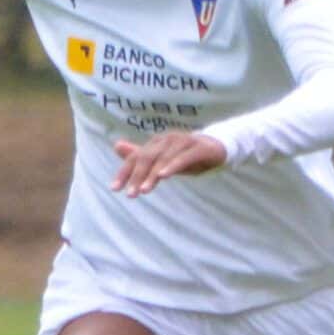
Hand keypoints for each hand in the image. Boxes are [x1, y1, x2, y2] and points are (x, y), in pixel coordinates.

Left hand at [112, 132, 227, 195]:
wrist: (218, 147)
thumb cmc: (187, 155)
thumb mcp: (163, 158)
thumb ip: (141, 155)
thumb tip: (116, 146)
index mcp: (157, 143)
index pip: (136, 157)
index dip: (124, 172)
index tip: (115, 189)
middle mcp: (167, 139)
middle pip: (147, 158)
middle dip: (137, 176)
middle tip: (130, 195)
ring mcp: (183, 141)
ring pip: (163, 159)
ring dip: (152, 174)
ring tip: (144, 190)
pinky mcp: (198, 148)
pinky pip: (183, 157)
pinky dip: (172, 166)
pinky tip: (164, 176)